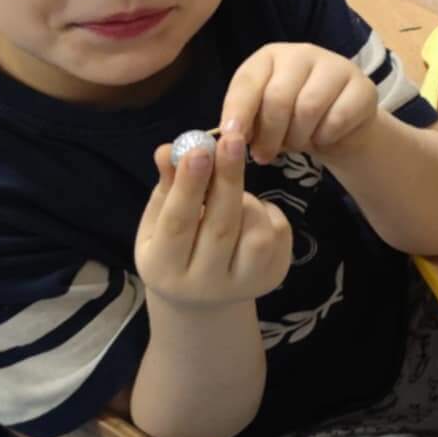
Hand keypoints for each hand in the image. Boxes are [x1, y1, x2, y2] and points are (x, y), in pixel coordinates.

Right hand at [135, 127, 292, 307]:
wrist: (201, 298)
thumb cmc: (174, 246)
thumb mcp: (159, 219)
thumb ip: (168, 186)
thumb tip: (170, 149)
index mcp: (163, 269)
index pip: (177, 224)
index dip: (189, 186)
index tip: (199, 149)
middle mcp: (202, 285)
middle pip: (220, 228)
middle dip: (227, 179)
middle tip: (232, 139)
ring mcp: (242, 286)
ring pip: (255, 234)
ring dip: (247, 200)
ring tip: (233, 192)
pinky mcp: (272, 278)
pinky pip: (278, 233)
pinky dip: (266, 211)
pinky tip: (251, 212)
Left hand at [221, 43, 378, 165]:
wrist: (339, 126)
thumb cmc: (291, 119)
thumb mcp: (261, 118)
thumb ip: (245, 122)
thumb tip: (229, 136)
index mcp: (270, 57)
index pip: (248, 81)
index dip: (237, 111)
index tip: (231, 138)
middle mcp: (302, 54)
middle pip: (278, 97)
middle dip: (269, 134)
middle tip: (265, 156)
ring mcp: (336, 66)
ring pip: (308, 108)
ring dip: (298, 137)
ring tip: (296, 144)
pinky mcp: (363, 86)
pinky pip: (338, 118)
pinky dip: (325, 137)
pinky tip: (323, 137)